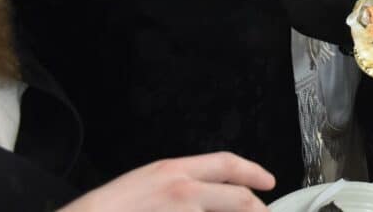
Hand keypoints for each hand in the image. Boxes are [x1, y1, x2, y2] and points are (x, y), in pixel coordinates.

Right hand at [59, 152, 273, 211]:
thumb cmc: (104, 211)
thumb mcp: (145, 184)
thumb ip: (180, 185)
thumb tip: (206, 195)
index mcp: (173, 171)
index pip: (227, 164)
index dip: (253, 172)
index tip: (268, 181)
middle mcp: (182, 191)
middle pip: (239, 199)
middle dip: (258, 210)